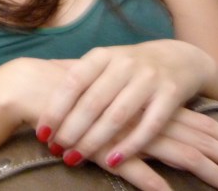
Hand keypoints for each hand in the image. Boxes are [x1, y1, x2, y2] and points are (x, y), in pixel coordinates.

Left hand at [35, 40, 215, 161]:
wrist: (179, 57)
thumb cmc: (130, 65)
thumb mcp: (103, 61)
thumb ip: (76, 72)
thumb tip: (37, 78)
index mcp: (102, 56)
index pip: (73, 82)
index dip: (55, 108)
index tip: (41, 132)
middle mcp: (124, 64)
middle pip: (92, 102)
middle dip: (71, 129)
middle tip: (56, 150)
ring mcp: (149, 79)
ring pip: (117, 115)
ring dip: (94, 140)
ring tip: (75, 158)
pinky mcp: (171, 95)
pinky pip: (149, 126)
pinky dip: (130, 145)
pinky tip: (112, 161)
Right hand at [88, 107, 217, 190]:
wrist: (35, 88)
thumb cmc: (75, 97)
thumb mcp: (110, 104)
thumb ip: (132, 119)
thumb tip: (153, 139)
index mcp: (150, 104)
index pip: (200, 123)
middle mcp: (148, 116)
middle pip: (202, 138)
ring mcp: (132, 132)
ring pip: (184, 154)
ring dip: (215, 175)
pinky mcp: (109, 147)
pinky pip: (140, 168)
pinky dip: (157, 185)